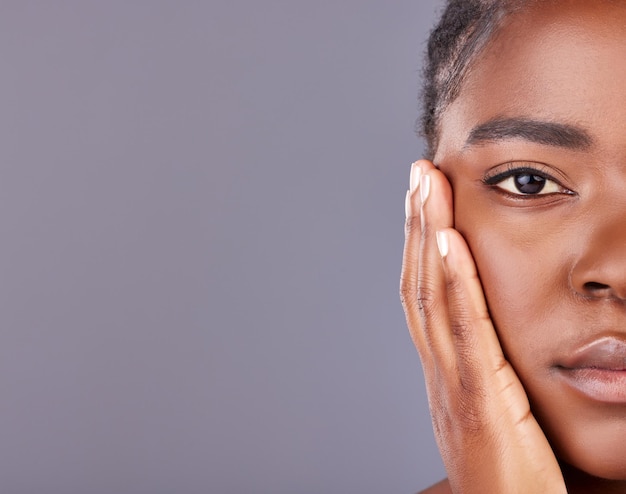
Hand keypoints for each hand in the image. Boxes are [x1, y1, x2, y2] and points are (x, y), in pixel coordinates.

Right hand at [400, 160, 565, 493]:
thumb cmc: (512, 484)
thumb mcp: (500, 420)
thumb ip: (496, 377)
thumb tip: (502, 340)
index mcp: (446, 375)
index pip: (425, 298)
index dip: (420, 247)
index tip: (424, 202)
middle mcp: (440, 375)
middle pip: (420, 286)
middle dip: (417, 225)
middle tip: (419, 173)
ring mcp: (454, 388)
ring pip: (432, 299)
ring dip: (428, 237)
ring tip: (428, 186)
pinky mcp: (481, 404)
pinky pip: (465, 334)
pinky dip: (455, 284)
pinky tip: (451, 240)